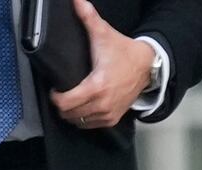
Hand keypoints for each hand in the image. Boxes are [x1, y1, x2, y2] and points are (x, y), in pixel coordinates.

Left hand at [49, 0, 155, 129]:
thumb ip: (88, 17)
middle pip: (69, 115)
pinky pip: (91, 125)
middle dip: (60, 106)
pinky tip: (81, 109)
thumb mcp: (103, 34)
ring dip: (71, 114)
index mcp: (97, 86)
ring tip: (69, 101)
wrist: (146, 67)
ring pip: (79, 122)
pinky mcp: (113, 119)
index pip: (66, 103)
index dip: (55, 97)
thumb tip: (76, 0)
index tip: (55, 88)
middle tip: (60, 94)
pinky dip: (83, 119)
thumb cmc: (123, 52)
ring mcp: (108, 114)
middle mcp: (102, 104)